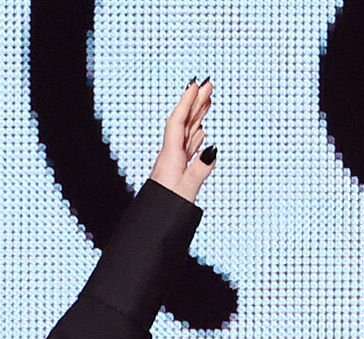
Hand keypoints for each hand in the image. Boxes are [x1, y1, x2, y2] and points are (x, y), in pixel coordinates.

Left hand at [149, 79, 215, 202]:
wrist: (152, 228)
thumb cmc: (165, 212)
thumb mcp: (186, 191)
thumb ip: (199, 171)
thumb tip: (212, 151)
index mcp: (170, 157)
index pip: (178, 122)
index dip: (187, 102)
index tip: (196, 84)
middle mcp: (170, 157)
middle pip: (183, 123)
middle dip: (196, 103)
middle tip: (209, 85)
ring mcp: (173, 165)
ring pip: (187, 134)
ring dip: (197, 116)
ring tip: (208, 102)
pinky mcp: (176, 174)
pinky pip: (187, 149)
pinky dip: (196, 137)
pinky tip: (201, 133)